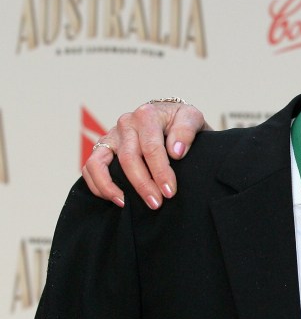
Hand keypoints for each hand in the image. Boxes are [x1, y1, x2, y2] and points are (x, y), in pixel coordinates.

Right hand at [81, 99, 208, 208]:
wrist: (169, 118)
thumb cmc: (180, 121)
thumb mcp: (192, 118)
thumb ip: (186, 131)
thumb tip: (175, 152)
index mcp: (147, 115)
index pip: (151, 147)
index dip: (160, 172)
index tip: (169, 191)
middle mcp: (125, 123)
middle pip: (128, 158)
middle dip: (142, 184)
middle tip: (156, 203)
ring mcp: (111, 135)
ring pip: (99, 162)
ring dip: (111, 187)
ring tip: (126, 203)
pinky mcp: (102, 147)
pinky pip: (90, 167)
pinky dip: (98, 185)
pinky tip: (117, 199)